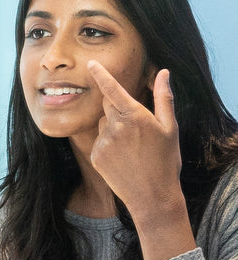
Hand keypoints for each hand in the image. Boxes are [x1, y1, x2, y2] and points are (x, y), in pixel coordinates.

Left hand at [87, 60, 182, 219]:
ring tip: (131, 148)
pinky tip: (122, 158)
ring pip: (102, 124)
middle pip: (107, 106)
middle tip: (135, 129)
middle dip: (117, 109)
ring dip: (112, 128)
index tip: (90, 63)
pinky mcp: (95, 155)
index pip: (112, 89)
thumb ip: (163, 98)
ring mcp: (103, 142)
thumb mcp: (170, 128)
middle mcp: (115, 126)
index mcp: (135, 116)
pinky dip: (107, 145)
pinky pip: (98, 141)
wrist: (152, 196)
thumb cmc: (165, 160)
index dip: (100, 74)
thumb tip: (162, 72)